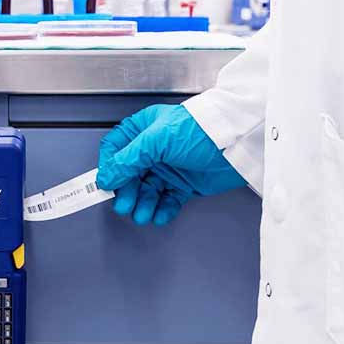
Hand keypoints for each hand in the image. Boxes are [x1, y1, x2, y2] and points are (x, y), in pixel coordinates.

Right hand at [96, 104, 246, 225]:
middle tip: (126, 205)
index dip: (109, 168)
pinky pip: (167, 199)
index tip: (106, 185)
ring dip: (144, 204)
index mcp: (144, 129)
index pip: (115, 149)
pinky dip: (162, 209)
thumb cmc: (202, 130)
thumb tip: (106, 176)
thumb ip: (128, 159)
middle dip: (127, 192)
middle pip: (129, 174)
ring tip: (144, 213)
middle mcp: (154, 148)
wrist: (237, 143)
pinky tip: (160, 214)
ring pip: (147, 190)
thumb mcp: (157, 140)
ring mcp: (169, 166)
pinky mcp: (184, 183)